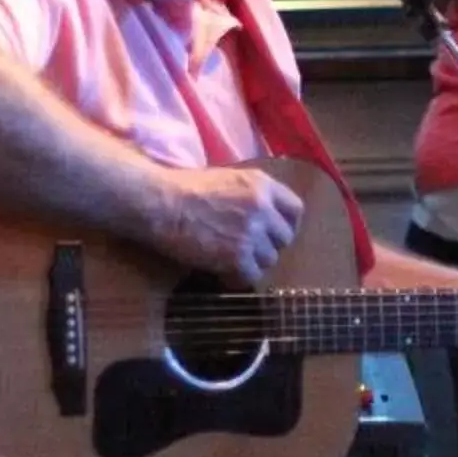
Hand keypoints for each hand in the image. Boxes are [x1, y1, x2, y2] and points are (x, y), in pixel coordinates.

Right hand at [157, 164, 303, 285]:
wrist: (161, 204)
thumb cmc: (186, 188)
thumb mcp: (228, 179)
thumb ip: (253, 194)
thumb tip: (266, 212)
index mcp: (262, 185)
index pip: (296, 210)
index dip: (287, 225)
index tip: (275, 233)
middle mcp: (263, 208)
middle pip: (284, 239)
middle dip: (268, 246)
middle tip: (248, 249)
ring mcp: (251, 233)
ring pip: (269, 260)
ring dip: (252, 262)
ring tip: (230, 259)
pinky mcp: (236, 256)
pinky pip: (251, 276)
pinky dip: (238, 277)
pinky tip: (223, 271)